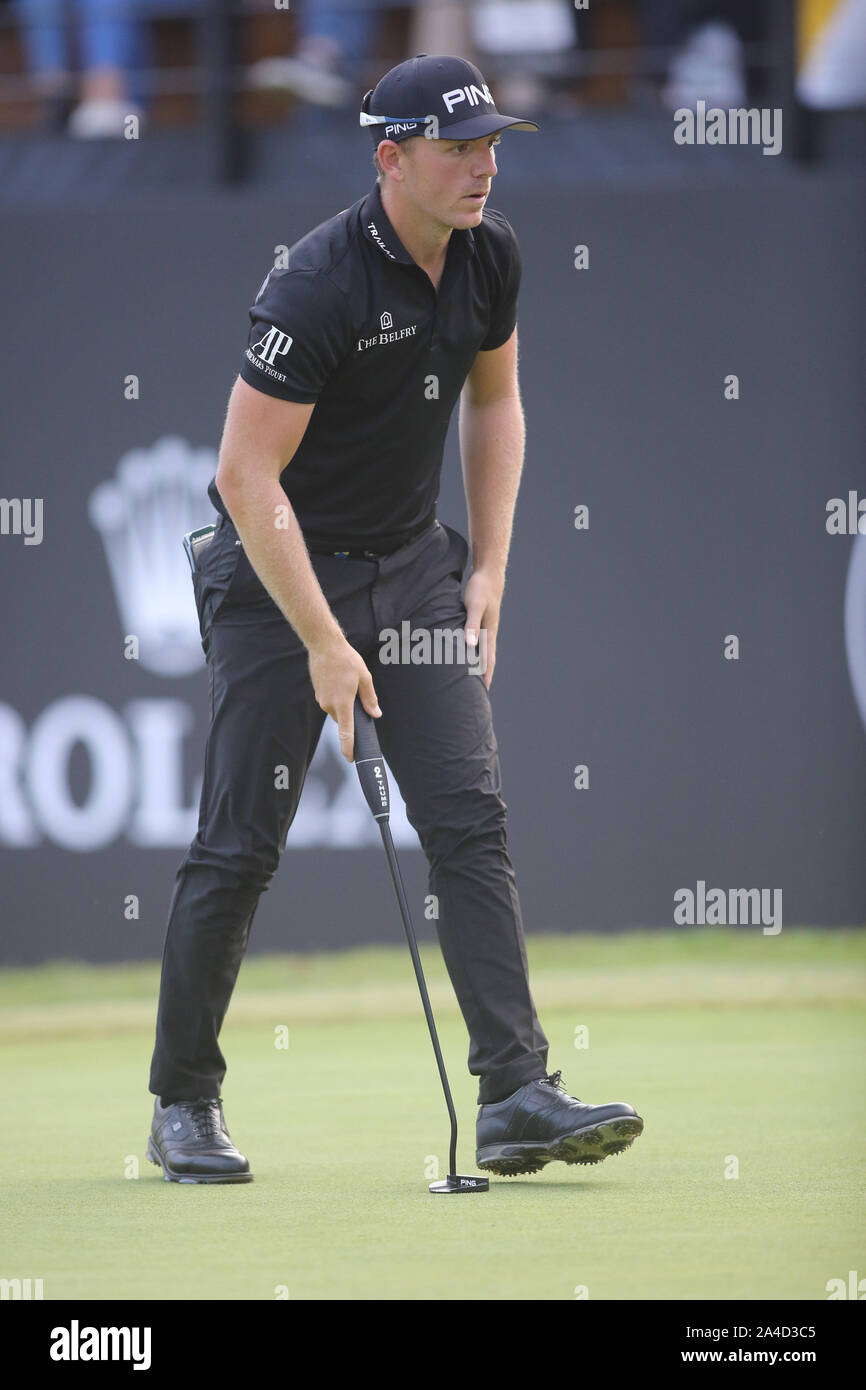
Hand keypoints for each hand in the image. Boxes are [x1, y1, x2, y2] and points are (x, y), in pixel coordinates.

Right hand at [307, 635, 380, 761]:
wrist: (324, 646)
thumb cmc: (346, 660)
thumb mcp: (364, 678)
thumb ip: (370, 699)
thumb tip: (376, 714)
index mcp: (342, 703)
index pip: (346, 732)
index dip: (348, 747)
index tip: (351, 758)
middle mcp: (329, 705)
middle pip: (343, 719)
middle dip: (351, 715)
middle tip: (359, 699)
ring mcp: (321, 700)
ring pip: (337, 710)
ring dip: (344, 704)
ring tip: (349, 684)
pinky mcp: (318, 693)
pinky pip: (330, 702)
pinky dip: (337, 697)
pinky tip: (340, 681)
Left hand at [463, 569, 502, 690]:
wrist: (488, 573)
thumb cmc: (481, 589)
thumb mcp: (474, 606)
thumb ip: (471, 625)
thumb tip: (470, 645)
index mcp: (489, 632)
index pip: (488, 660)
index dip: (485, 676)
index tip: (484, 691)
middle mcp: (488, 632)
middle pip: (487, 659)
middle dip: (484, 675)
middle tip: (480, 692)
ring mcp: (485, 627)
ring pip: (482, 651)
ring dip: (479, 665)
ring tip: (474, 678)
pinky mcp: (479, 621)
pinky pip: (476, 641)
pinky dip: (473, 651)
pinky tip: (468, 654)